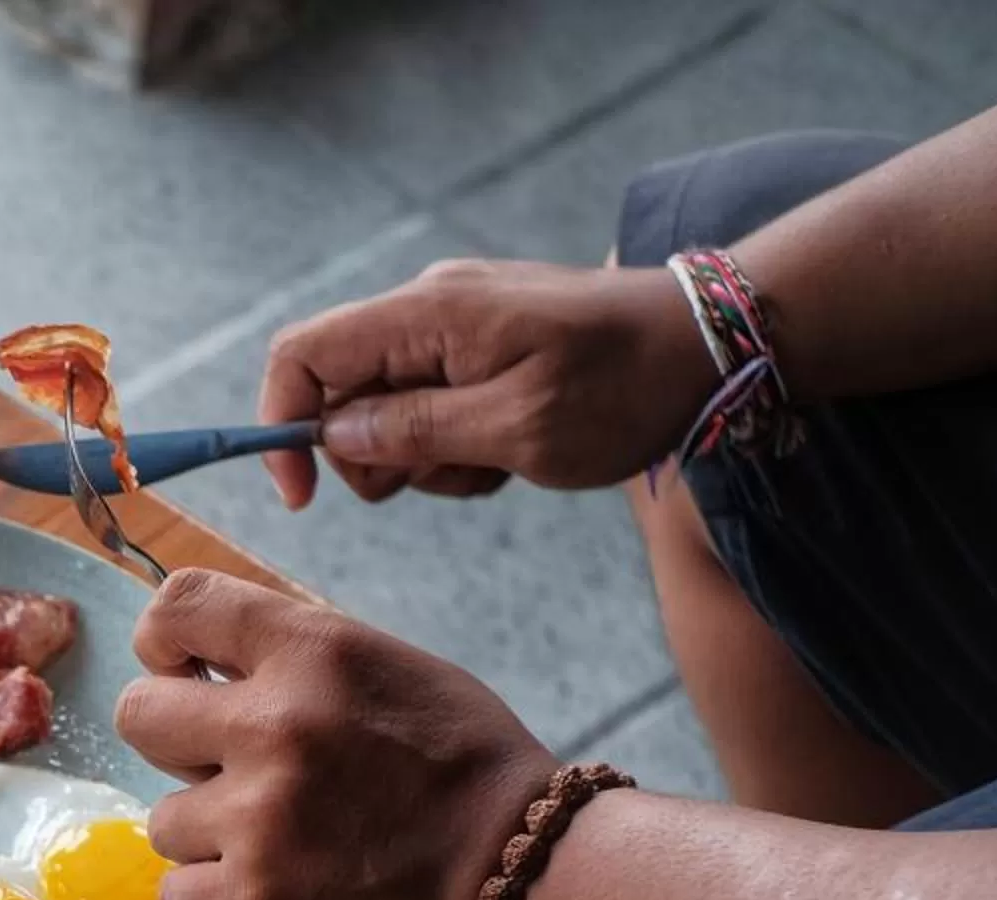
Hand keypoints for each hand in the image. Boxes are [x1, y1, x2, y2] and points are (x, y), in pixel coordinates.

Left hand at [116, 571, 553, 899]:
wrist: (524, 889)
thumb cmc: (464, 778)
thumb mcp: (393, 674)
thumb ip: (296, 662)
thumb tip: (201, 664)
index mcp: (316, 654)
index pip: (180, 607)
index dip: (163, 642)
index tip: (178, 670)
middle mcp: (277, 728)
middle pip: (138, 715)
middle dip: (177, 746)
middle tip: (233, 773)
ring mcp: (257, 823)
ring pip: (163, 820)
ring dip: (211, 836)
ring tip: (287, 847)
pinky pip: (178, 893)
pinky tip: (283, 895)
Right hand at [258, 259, 714, 507]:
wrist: (715, 345)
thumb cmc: (626, 387)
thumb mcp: (516, 428)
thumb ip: (413, 430)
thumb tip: (332, 434)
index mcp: (428, 315)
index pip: (302, 354)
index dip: (281, 424)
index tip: (303, 495)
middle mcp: (430, 306)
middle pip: (339, 390)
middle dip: (370, 454)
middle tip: (443, 478)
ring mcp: (457, 323)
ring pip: (384, 407)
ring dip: (421, 456)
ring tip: (493, 464)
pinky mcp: (483, 342)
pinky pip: (431, 402)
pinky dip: (454, 442)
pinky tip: (509, 450)